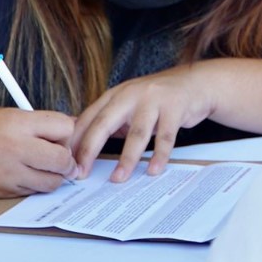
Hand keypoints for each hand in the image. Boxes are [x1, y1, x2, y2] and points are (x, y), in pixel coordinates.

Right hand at [0, 108, 77, 197]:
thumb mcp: (9, 115)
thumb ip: (40, 124)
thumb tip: (77, 128)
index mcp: (16, 123)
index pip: (65, 128)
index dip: (65, 133)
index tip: (59, 135)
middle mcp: (13, 148)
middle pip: (63, 159)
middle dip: (66, 159)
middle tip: (58, 156)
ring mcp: (8, 174)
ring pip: (53, 182)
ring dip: (54, 175)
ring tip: (40, 165)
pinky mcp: (3, 192)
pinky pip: (34, 192)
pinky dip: (35, 184)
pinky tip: (23, 173)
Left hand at [71, 66, 218, 183]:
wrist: (195, 83)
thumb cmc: (158, 99)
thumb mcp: (129, 104)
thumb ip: (109, 121)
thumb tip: (82, 146)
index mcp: (115, 95)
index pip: (88, 118)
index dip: (76, 141)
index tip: (67, 163)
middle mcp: (130, 95)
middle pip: (104, 123)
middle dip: (90, 149)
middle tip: (81, 172)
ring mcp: (153, 100)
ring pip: (136, 133)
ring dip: (126, 158)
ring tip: (118, 179)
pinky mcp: (175, 108)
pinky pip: (166, 137)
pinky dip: (159, 156)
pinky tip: (153, 170)